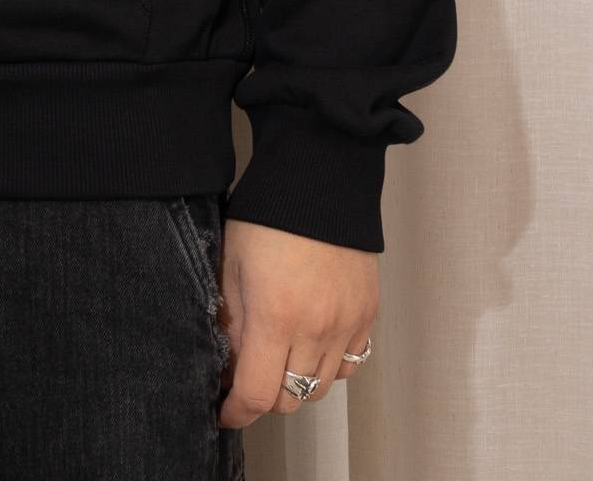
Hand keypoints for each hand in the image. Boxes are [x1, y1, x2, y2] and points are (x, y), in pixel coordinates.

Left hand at [215, 218, 377, 429]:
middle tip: (248, 374)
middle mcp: (316, 328)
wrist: (319, 179)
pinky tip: (311, 343)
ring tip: (279, 357)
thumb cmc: (268, 216)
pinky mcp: (367, 313)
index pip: (257, 394)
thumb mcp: (232, 263)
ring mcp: (347, 323)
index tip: (225, 411)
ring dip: (297, 382)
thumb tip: (228, 365)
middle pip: (291, 398)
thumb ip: (230, 320)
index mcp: (275, 315)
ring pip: (322, 387)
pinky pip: (350, 364)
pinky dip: (329, 366)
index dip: (237, 412)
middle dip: (264, 396)